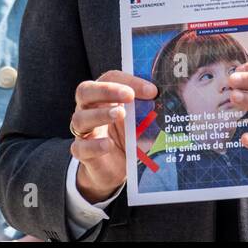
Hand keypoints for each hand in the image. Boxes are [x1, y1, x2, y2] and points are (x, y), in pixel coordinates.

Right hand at [69, 70, 156, 202]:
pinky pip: (81, 147)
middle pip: (85, 91)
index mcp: (103, 96)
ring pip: (80, 119)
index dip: (129, 81)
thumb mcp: (140, 120)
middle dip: (107, 90)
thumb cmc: (127, 137)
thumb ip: (147, 108)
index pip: (110, 79)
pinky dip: (95, 145)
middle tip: (129, 96)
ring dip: (100, 114)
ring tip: (120, 115)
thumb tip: (167, 99)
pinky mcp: (82, 153)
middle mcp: (88, 110)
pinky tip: (109, 145)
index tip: (152, 90)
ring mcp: (84, 132)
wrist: (114, 168)